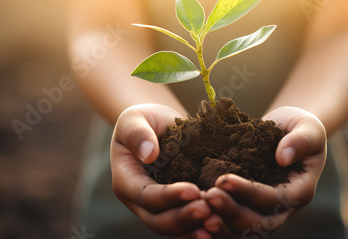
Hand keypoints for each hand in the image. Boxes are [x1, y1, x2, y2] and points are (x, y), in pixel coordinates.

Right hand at [110, 104, 213, 237]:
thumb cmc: (144, 120)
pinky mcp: (176, 208)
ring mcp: (158, 209)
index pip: (145, 196)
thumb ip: (138, 133)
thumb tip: (149, 154)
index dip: (168, 196)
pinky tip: (221, 224)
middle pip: (158, 221)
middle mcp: (139, 202)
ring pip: (173, 230)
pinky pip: (186, 227)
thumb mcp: (135, 119)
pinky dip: (200, 228)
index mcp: (126, 181)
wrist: (160, 127)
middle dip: (184, 218)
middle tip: (210, 210)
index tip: (193, 190)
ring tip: (218, 221)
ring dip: (194, 229)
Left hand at [202, 107, 326, 237]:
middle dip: (232, 212)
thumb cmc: (299, 127)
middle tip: (207, 197)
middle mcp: (283, 208)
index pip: (275, 199)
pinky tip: (197, 216)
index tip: (223, 179)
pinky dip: (216, 225)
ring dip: (222, 224)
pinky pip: (232, 225)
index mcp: (300, 191)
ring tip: (199, 211)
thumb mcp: (307, 126)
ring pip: (244, 231)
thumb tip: (283, 156)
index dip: (249, 192)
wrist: (286, 131)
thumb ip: (301, 140)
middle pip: (259, 223)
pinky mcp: (247, 209)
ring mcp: (264, 212)